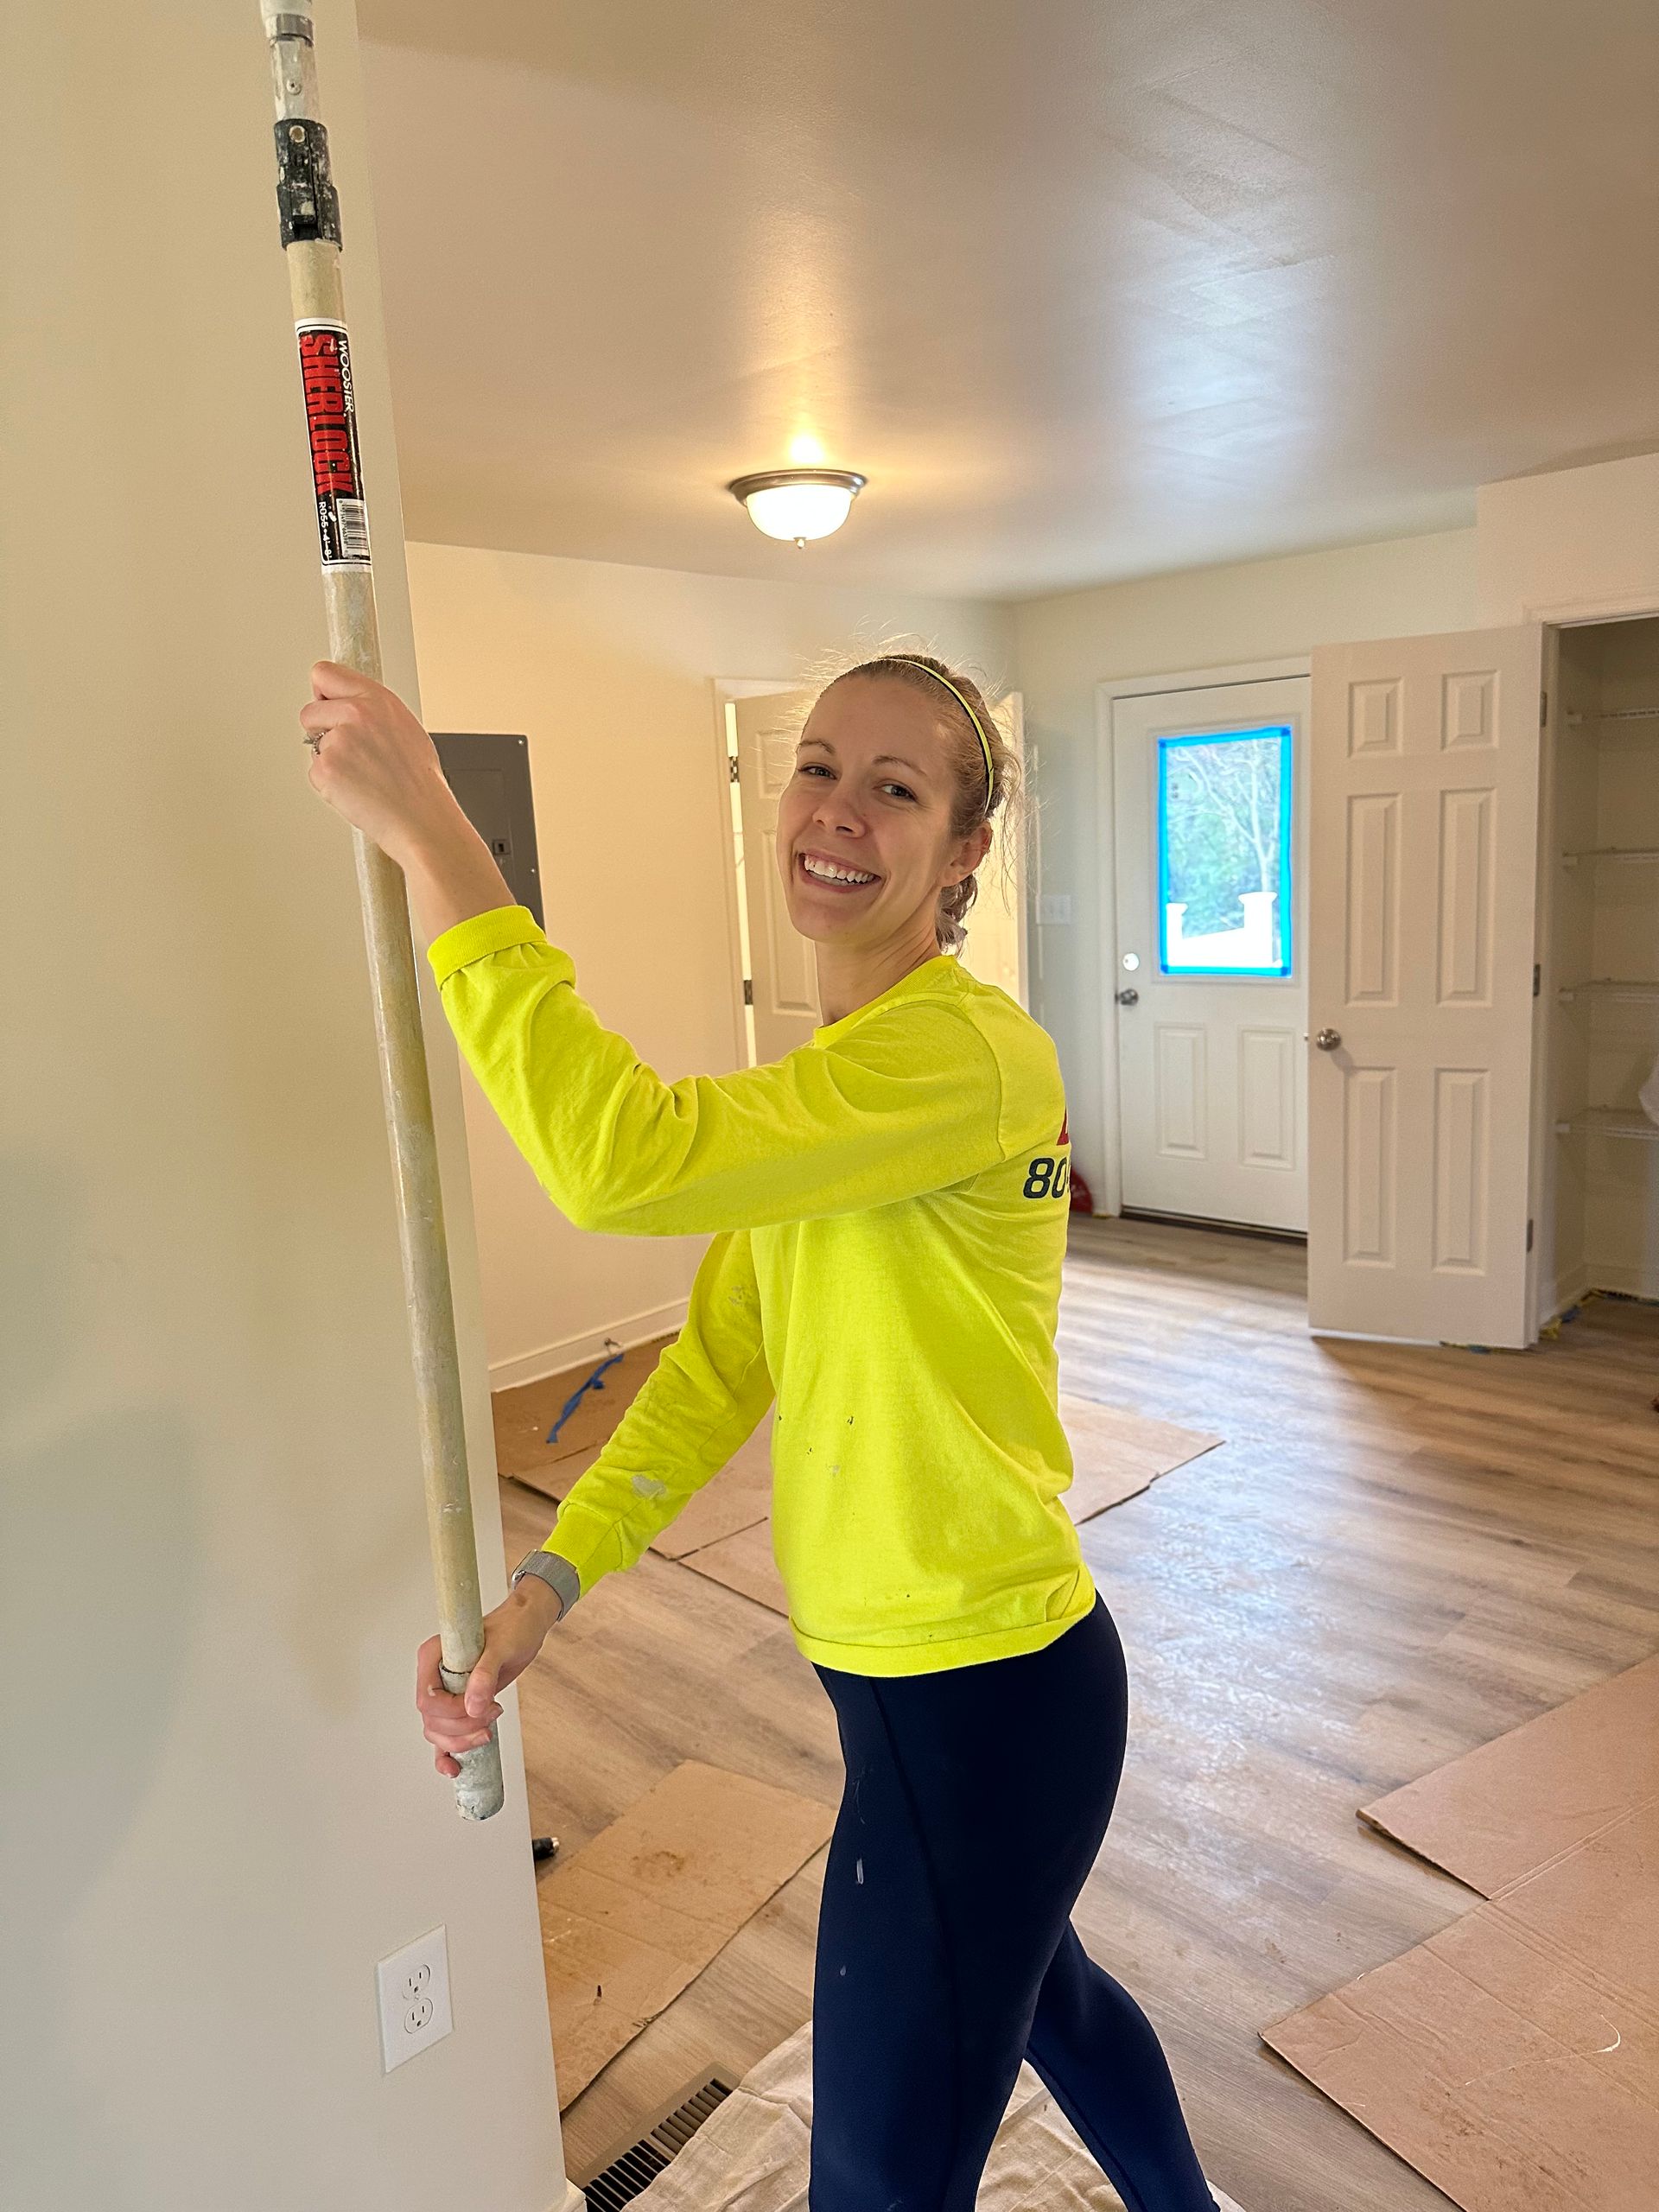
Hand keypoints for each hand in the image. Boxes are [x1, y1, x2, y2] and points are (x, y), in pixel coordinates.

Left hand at [299, 661, 468, 867]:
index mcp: (378, 700)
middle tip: (350, 754)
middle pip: (309, 711)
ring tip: (362, 777)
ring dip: (329, 761)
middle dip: (321, 731)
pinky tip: (356, 791)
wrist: (422, 820)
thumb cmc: (420, 785)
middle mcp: (356, 714)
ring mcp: (339, 741)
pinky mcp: (326, 768)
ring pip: (313, 745)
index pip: (325, 673)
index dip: (324, 694)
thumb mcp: (406, 730)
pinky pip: (314, 772)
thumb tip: (347, 706)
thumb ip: (373, 712)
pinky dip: (330, 786)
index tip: (327, 705)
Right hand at [415, 1578, 562, 1779]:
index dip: (451, 1712)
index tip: (480, 1707)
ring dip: (461, 1741)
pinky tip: (456, 1767)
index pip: (427, 1698)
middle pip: (432, 1720)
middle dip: (462, 1728)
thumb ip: (485, 1674)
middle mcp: (434, 1677)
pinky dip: (448, 1754)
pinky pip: (444, 1737)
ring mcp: (445, 1694)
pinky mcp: (458, 1706)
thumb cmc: (512, 1627)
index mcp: (433, 1657)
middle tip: (492, 1714)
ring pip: (437, 1732)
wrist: (526, 1627)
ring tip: (488, 1731)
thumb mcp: (501, 1646)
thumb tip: (473, 1705)